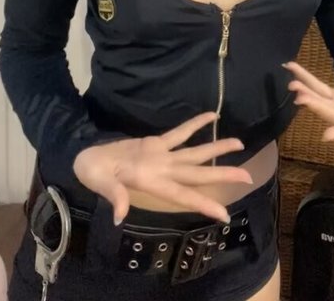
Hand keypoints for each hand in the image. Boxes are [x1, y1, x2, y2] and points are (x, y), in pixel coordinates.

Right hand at [73, 112, 251, 224]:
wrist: (86, 158)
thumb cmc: (92, 173)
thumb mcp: (100, 183)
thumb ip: (114, 197)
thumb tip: (120, 215)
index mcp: (151, 182)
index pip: (182, 195)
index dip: (204, 204)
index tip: (225, 214)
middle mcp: (162, 171)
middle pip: (197, 174)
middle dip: (221, 175)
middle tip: (247, 177)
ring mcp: (161, 157)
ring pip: (194, 153)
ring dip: (216, 149)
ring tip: (239, 144)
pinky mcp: (155, 144)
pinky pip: (179, 133)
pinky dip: (195, 125)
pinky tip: (211, 117)